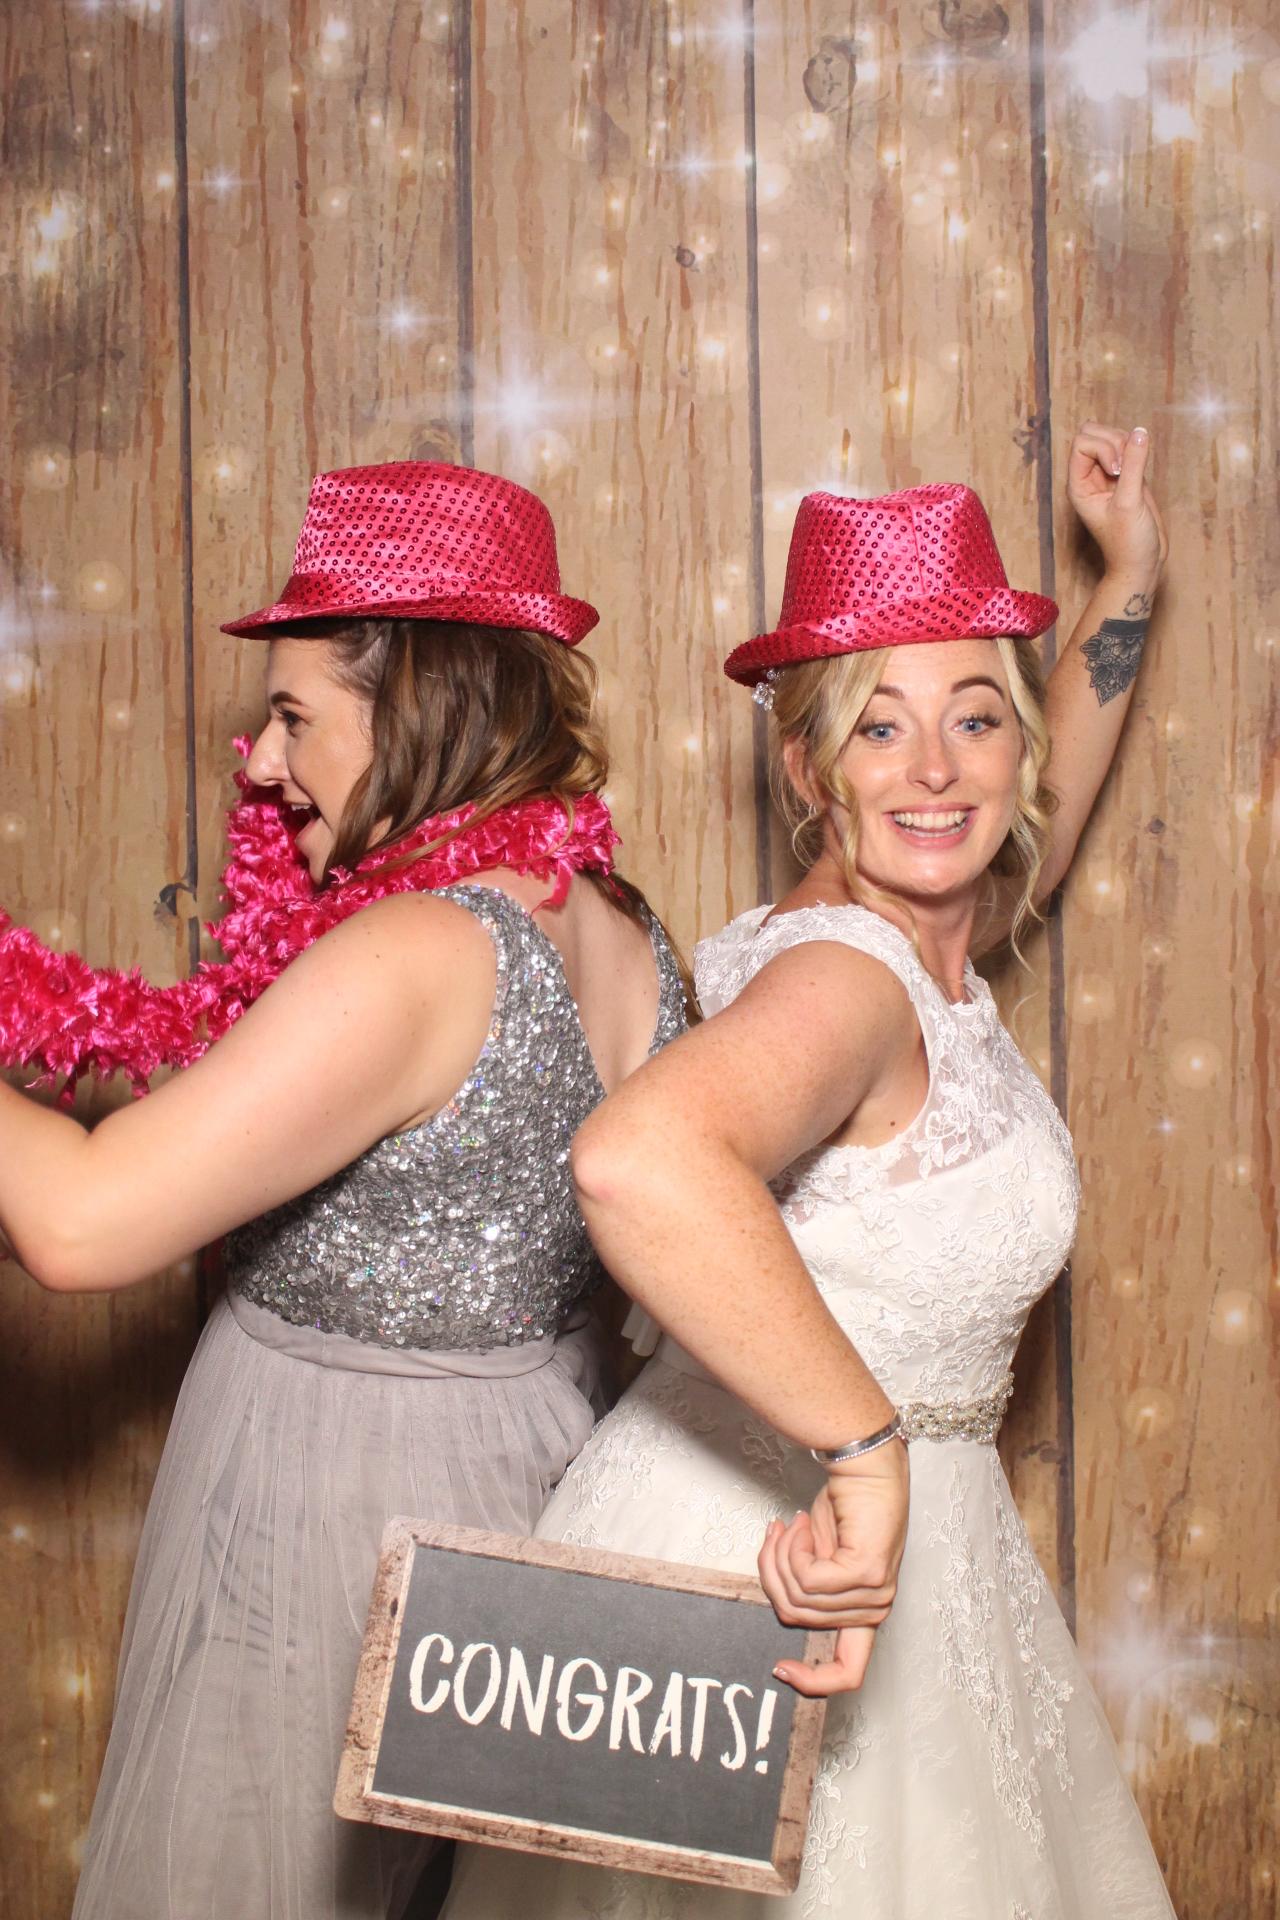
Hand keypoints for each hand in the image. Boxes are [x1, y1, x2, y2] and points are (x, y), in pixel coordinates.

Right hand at [757, 1436, 908, 1696]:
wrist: (866, 1467)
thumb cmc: (844, 1506)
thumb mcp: (818, 1557)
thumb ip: (805, 1587)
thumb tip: (778, 1597)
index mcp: (865, 1614)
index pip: (849, 1673)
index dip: (812, 1682)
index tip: (778, 1668)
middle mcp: (875, 1610)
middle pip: (798, 1618)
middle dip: (773, 1576)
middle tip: (773, 1538)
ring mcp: (874, 1594)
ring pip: (799, 1597)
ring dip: (781, 1556)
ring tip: (788, 1525)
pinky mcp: (865, 1572)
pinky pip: (807, 1577)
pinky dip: (792, 1549)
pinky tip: (799, 1524)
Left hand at [1066, 422, 1167, 589]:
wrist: (1141, 563)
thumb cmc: (1128, 543)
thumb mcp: (1130, 503)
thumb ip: (1134, 465)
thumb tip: (1140, 432)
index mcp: (1079, 485)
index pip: (1081, 442)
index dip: (1102, 448)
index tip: (1117, 472)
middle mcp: (1089, 477)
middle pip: (1093, 433)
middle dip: (1114, 441)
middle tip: (1125, 469)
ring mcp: (1107, 476)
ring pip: (1112, 437)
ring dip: (1127, 444)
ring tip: (1134, 472)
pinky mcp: (1127, 477)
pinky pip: (1128, 449)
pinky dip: (1137, 451)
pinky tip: (1140, 474)